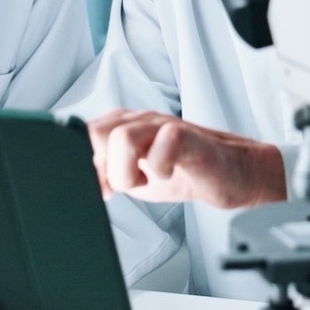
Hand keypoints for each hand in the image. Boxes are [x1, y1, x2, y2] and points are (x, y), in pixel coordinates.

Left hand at [87, 108, 286, 208]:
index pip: (82, 135)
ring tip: (144, 181)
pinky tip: (167, 175)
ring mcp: (164, 125)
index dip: (83, 166)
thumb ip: (105, 174)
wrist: (232, 175)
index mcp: (123, 126)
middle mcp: (140, 120)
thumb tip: (78, 185)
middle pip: (96, 133)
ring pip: (123, 136)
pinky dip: (159, 166)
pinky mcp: (190, 136)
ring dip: (126, 171)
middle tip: (122, 188)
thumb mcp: (134, 176)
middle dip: (102, 169)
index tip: (99, 190)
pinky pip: (165, 141)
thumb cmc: (184, 172)